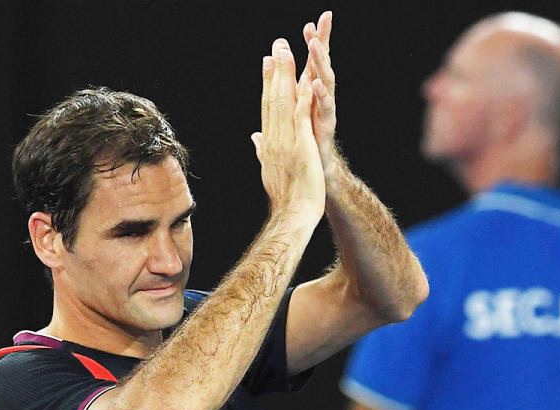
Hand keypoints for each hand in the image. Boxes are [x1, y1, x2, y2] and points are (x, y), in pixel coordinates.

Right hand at [251, 39, 324, 222]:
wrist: (292, 215)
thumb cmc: (284, 197)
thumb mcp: (269, 170)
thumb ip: (262, 150)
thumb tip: (255, 138)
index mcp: (268, 143)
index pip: (267, 108)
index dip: (267, 83)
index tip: (268, 63)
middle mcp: (273, 138)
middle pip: (272, 99)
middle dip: (275, 71)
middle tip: (276, 45)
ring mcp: (286, 140)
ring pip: (284, 101)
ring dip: (285, 74)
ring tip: (286, 51)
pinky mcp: (301, 145)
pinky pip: (301, 115)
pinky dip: (302, 96)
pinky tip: (304, 78)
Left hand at [302, 11, 335, 166]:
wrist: (317, 169)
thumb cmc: (307, 140)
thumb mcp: (294, 113)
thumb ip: (290, 96)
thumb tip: (277, 80)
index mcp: (310, 93)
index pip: (310, 63)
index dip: (312, 43)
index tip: (309, 24)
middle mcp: (320, 98)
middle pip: (321, 65)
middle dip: (321, 43)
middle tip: (320, 23)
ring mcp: (325, 110)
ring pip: (324, 81)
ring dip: (319, 62)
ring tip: (314, 45)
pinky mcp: (326, 125)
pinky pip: (324, 107)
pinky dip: (319, 95)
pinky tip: (314, 82)